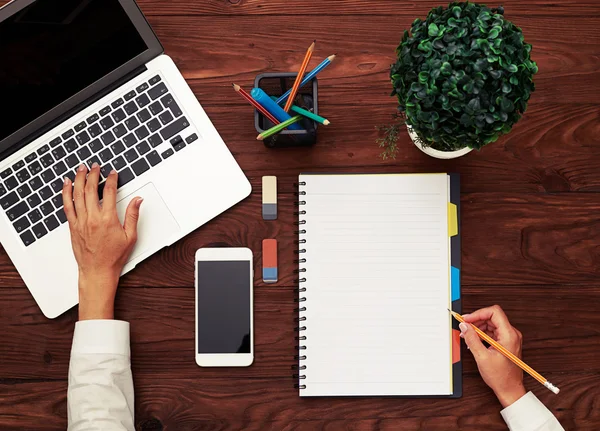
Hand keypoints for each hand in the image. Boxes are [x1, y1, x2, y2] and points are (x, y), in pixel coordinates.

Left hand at [62, 163, 141, 320]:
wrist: (97, 271)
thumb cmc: (113, 256)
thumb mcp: (130, 236)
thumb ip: (133, 215)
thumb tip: (138, 200)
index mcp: (108, 219)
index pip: (108, 192)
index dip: (111, 180)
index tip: (112, 173)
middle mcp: (92, 218)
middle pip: (90, 190)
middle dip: (93, 175)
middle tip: (95, 166)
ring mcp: (80, 221)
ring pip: (77, 195)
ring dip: (78, 179)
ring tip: (81, 169)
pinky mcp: (72, 226)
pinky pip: (67, 206)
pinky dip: (66, 193)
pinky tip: (66, 185)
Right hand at [460, 305, 525, 407]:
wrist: (510, 389)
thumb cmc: (501, 377)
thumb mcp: (482, 357)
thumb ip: (472, 339)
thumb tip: (465, 326)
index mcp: (509, 335)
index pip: (494, 312)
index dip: (478, 313)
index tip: (467, 319)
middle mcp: (511, 334)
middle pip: (492, 317)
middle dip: (476, 321)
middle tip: (464, 326)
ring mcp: (509, 338)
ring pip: (491, 324)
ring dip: (478, 328)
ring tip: (467, 335)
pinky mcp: (506, 342)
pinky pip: (492, 332)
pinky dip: (482, 334)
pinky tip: (474, 340)